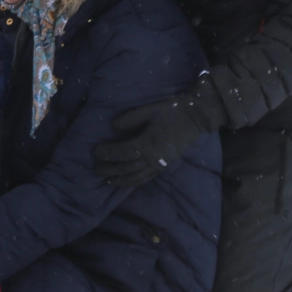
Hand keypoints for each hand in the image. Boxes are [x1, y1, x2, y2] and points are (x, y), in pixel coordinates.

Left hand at [92, 93, 219, 187]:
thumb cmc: (172, 111)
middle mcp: (153, 158)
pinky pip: (148, 177)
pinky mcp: (165, 165)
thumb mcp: (149, 110)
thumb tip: (113, 126)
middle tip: (96, 170)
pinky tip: (128, 182)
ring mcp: (160, 164)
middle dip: (110, 169)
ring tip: (108, 181)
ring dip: (121, 180)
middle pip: (127, 168)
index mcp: (148, 144)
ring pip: (137, 177)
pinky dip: (136, 181)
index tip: (95, 152)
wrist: (196, 117)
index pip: (123, 152)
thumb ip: (130, 119)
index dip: (107, 153)